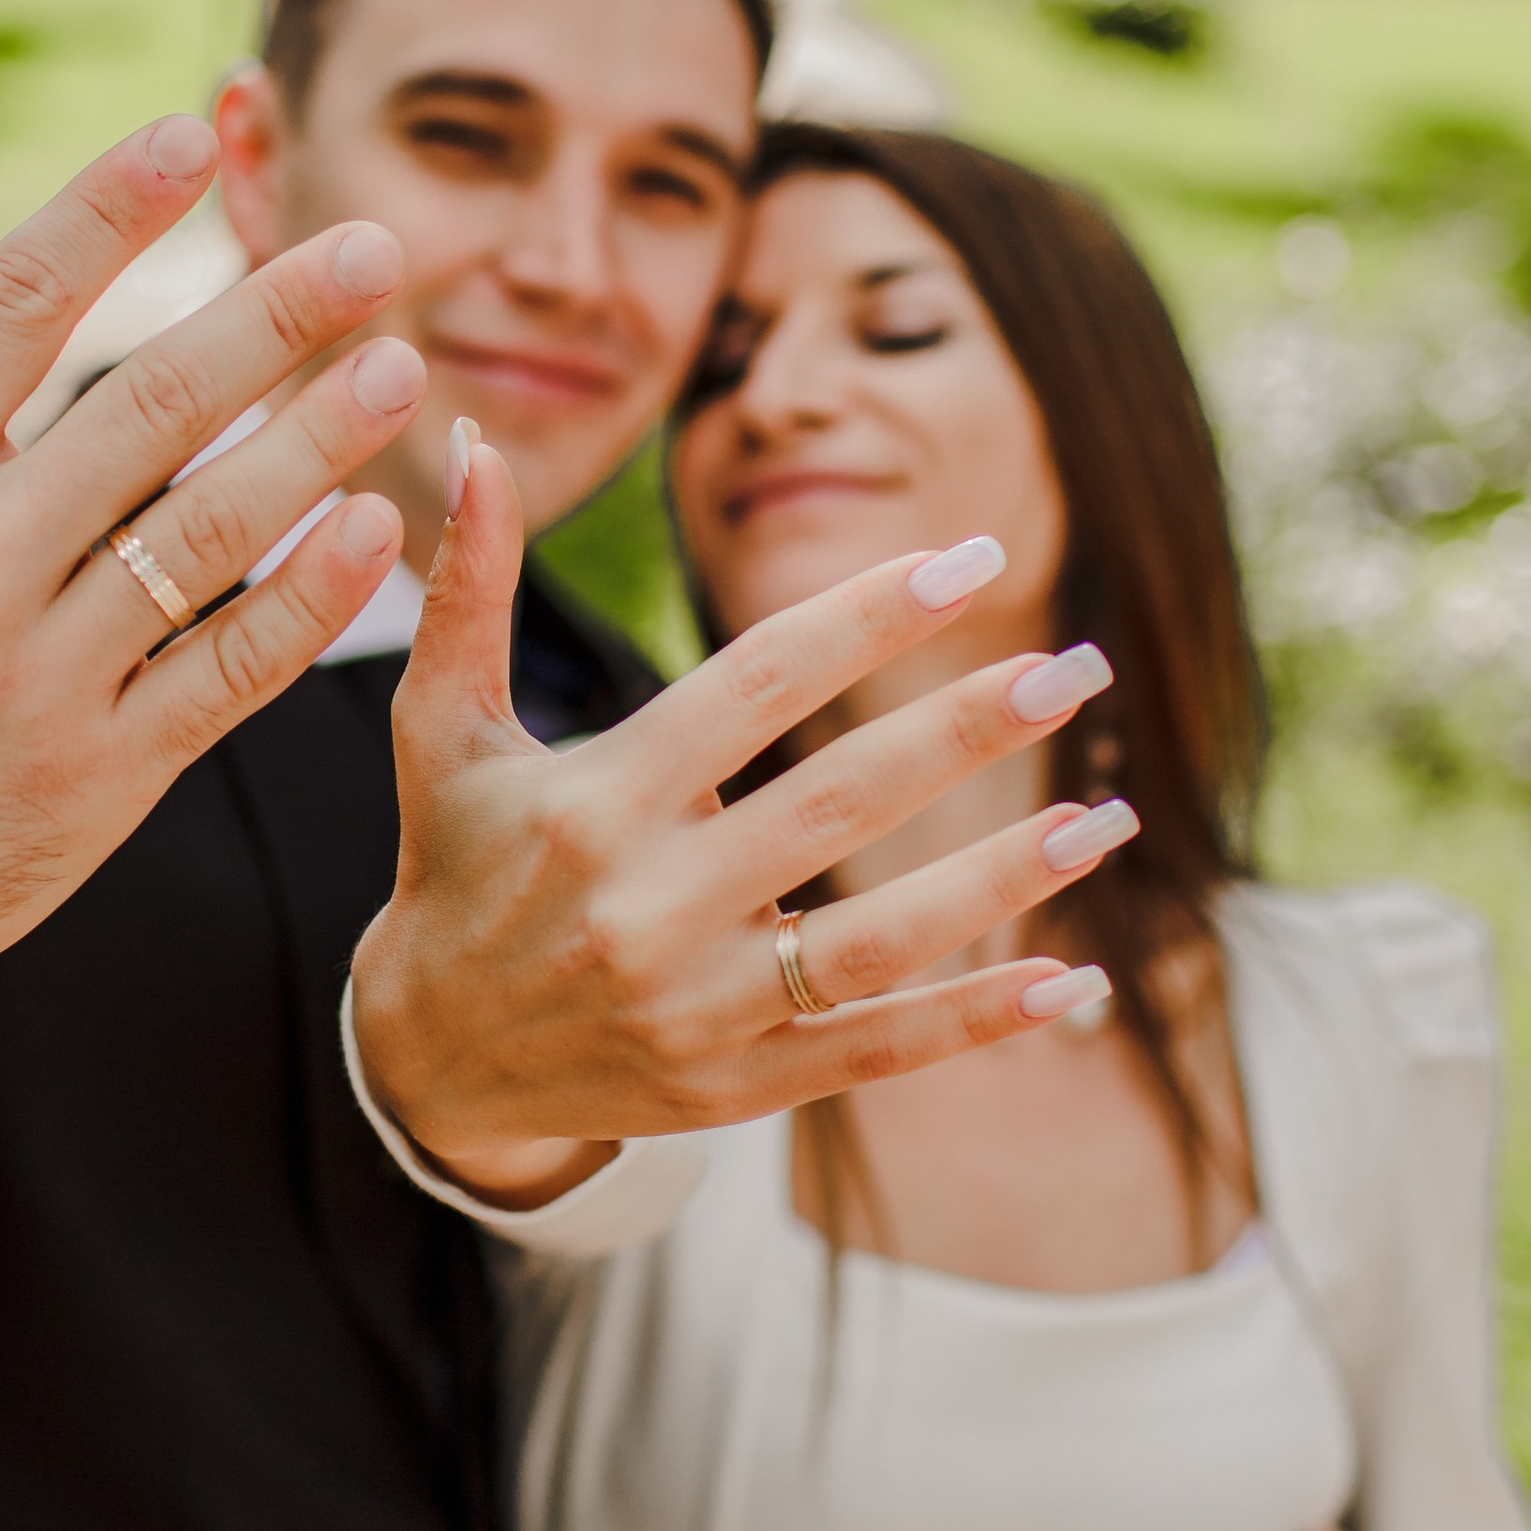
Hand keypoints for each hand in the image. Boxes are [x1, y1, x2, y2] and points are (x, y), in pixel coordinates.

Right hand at [0, 117, 424, 1280]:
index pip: (9, 305)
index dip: (108, 210)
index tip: (192, 133)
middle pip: (154, 406)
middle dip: (278, 312)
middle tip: (374, 237)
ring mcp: (40, 675)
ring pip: (217, 531)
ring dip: (325, 438)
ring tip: (406, 361)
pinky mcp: (95, 780)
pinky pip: (229, 668)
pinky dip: (310, 595)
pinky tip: (378, 523)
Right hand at [349, 434, 1128, 1195]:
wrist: (426, 1062)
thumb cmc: (453, 867)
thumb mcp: (440, 729)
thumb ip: (469, 590)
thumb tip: (477, 443)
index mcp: (593, 802)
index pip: (757, 685)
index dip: (869, 618)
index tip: (969, 562)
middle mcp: (647, 906)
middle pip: (839, 800)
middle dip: (967, 730)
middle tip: (1073, 668)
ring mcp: (695, 1007)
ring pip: (878, 938)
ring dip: (1002, 878)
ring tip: (1104, 815)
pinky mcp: (730, 1088)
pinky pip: (872, 1050)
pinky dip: (974, 1019)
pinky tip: (1071, 978)